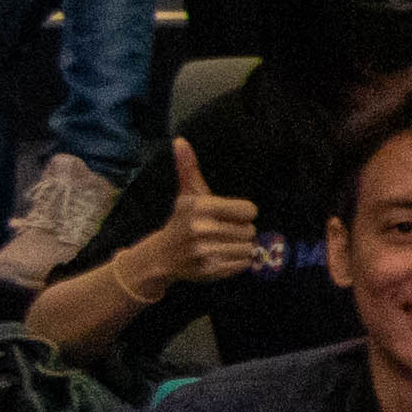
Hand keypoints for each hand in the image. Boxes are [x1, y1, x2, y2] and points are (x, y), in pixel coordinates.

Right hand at [129, 139, 265, 289]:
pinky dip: (237, 261)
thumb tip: (180, 140)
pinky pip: (244, 264)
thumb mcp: (186, 194)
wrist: (161, 257)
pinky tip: (220, 256)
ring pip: (249, 247)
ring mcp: (206, 252)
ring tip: (221, 244)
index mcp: (200, 207)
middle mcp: (202, 229)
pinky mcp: (210, 270)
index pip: (250, 210)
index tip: (227, 215)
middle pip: (250, 230)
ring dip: (239, 246)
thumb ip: (189, 168)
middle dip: (240, 230)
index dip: (242, 213)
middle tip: (221, 231)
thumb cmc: (181, 221)